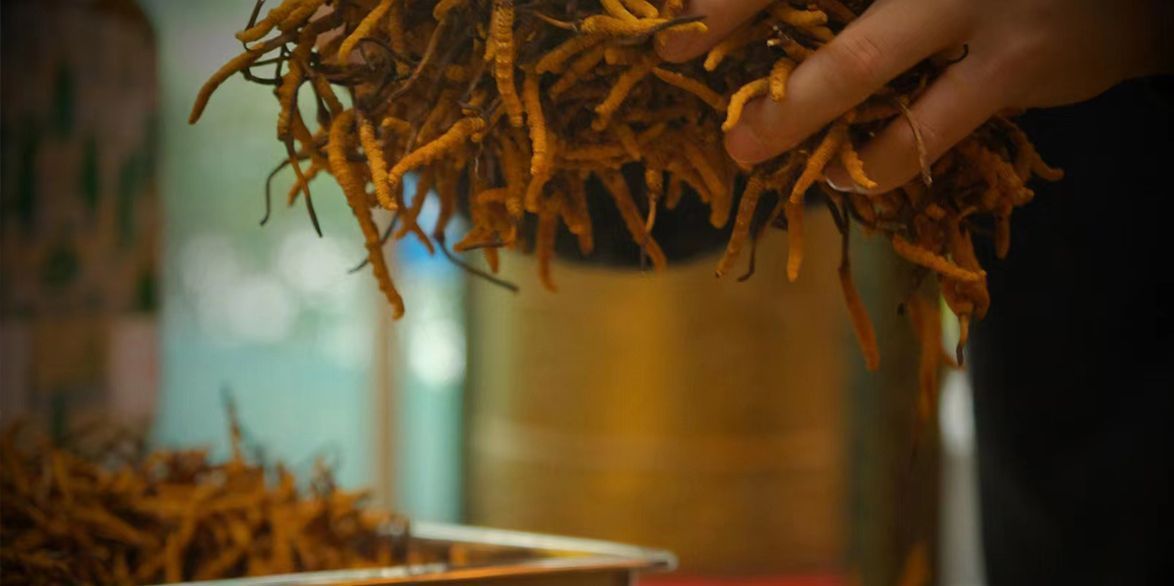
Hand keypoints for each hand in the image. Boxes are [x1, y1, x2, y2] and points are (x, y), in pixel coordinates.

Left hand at [658, 0, 1173, 192]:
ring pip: (861, 61)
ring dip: (796, 117)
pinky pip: (930, 127)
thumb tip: (771, 42)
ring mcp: (977, 3)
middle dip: (735, 35)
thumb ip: (858, 0)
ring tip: (750, 150)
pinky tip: (851, 177)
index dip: (730, 2)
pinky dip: (881, 161)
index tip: (674, 32)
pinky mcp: (1017, 62)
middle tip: (689, 79)